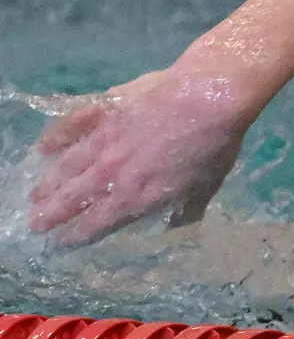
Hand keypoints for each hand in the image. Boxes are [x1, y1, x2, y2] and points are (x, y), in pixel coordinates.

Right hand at [28, 68, 251, 245]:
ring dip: (49, 184)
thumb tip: (175, 226)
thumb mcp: (207, 186)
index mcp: (137, 196)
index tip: (61, 243)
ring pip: (67, 167)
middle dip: (51, 214)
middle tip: (34, 224)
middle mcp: (112, 173)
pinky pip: (71, 126)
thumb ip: (187, 209)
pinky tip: (42, 148)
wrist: (208, 96)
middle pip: (73, 198)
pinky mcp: (102, 110)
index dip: (77, 235)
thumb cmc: (213, 145)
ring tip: (34, 196)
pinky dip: (55, 138)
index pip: (98, 222)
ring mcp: (103, 140)